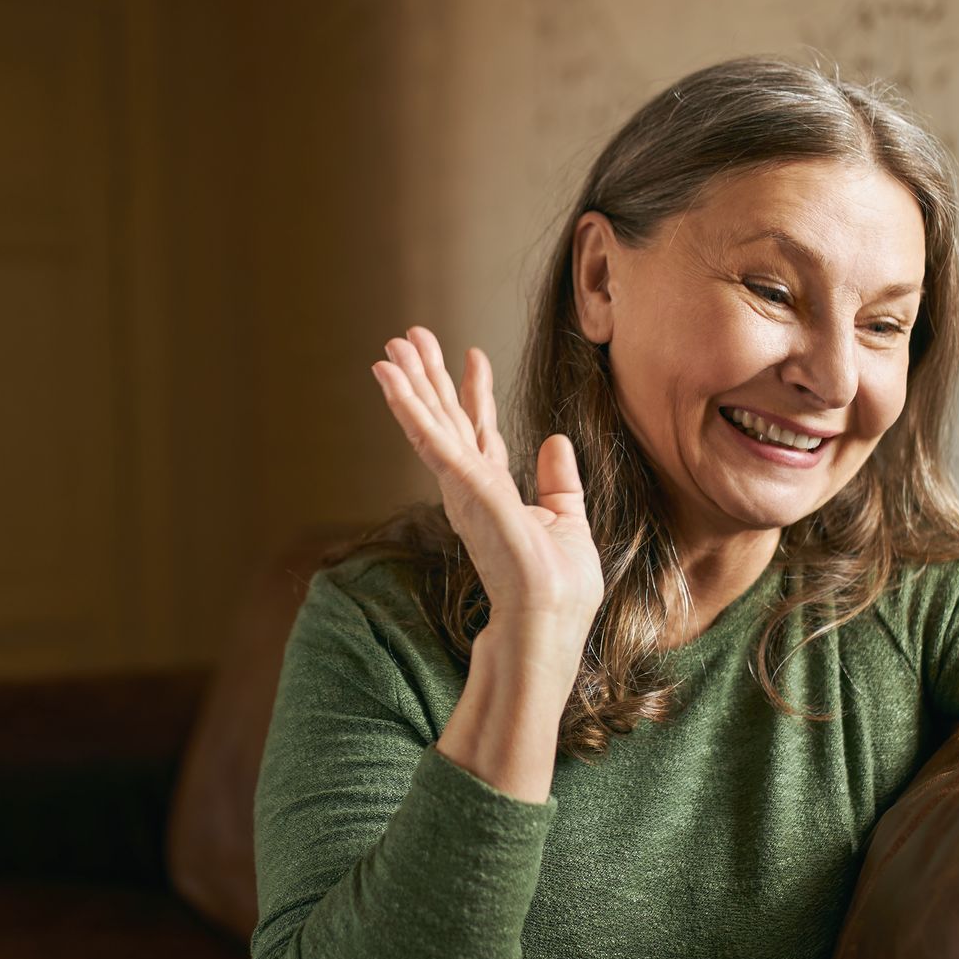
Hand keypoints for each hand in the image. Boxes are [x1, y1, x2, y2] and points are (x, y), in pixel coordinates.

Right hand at [372, 326, 603, 650]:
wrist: (547, 623)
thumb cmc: (557, 590)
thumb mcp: (567, 523)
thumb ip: (560, 483)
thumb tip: (557, 441)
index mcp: (496, 493)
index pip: (481, 433)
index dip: (476, 393)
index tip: (473, 354)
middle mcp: (471, 487)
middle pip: (445, 419)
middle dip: (429, 377)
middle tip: (410, 335)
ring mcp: (462, 488)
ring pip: (430, 422)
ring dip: (410, 382)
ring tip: (392, 344)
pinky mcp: (462, 488)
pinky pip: (430, 437)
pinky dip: (409, 405)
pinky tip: (390, 377)